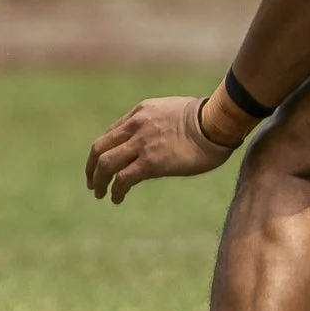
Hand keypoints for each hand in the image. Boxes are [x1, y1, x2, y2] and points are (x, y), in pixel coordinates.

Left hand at [87, 95, 235, 204]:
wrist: (218, 123)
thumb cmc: (207, 118)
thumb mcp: (175, 112)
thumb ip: (160, 124)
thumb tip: (161, 140)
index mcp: (141, 112)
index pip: (111, 133)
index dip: (103, 151)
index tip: (103, 165)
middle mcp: (136, 126)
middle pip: (99, 148)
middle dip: (91, 168)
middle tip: (93, 182)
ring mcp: (142, 144)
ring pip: (105, 164)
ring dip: (98, 181)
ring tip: (100, 194)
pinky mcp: (151, 162)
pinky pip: (123, 179)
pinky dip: (116, 191)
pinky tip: (117, 198)